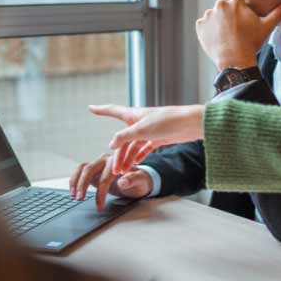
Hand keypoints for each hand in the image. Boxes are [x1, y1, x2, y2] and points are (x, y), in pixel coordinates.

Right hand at [69, 153, 153, 210]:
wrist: (137, 179)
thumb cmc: (139, 180)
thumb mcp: (141, 182)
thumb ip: (133, 180)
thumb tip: (122, 181)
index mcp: (118, 161)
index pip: (105, 177)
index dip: (101, 192)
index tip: (100, 206)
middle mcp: (106, 160)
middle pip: (90, 169)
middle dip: (83, 184)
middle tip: (80, 198)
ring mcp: (98, 164)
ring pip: (82, 169)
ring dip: (76, 182)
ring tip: (74, 196)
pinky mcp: (93, 170)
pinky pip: (80, 171)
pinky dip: (75, 180)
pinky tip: (73, 191)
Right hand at [88, 104, 205, 173]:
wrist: (191, 124)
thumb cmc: (167, 121)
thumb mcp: (141, 130)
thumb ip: (124, 137)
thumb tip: (110, 145)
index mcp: (133, 115)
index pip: (112, 110)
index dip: (101, 110)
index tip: (90, 107)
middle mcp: (139, 122)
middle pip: (123, 139)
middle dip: (118, 155)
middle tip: (114, 171)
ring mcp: (149, 130)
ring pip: (133, 146)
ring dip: (128, 159)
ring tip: (124, 172)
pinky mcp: (159, 138)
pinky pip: (145, 148)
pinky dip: (139, 155)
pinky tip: (136, 164)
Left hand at [196, 0, 280, 68]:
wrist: (235, 60)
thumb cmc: (252, 43)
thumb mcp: (267, 26)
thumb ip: (279, 12)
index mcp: (235, 2)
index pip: (238, 5)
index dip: (242, 16)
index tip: (244, 27)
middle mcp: (219, 5)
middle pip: (225, 10)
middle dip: (229, 19)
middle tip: (236, 33)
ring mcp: (208, 16)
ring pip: (214, 17)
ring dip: (218, 24)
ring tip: (227, 37)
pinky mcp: (199, 26)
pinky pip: (204, 26)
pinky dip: (209, 31)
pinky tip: (218, 39)